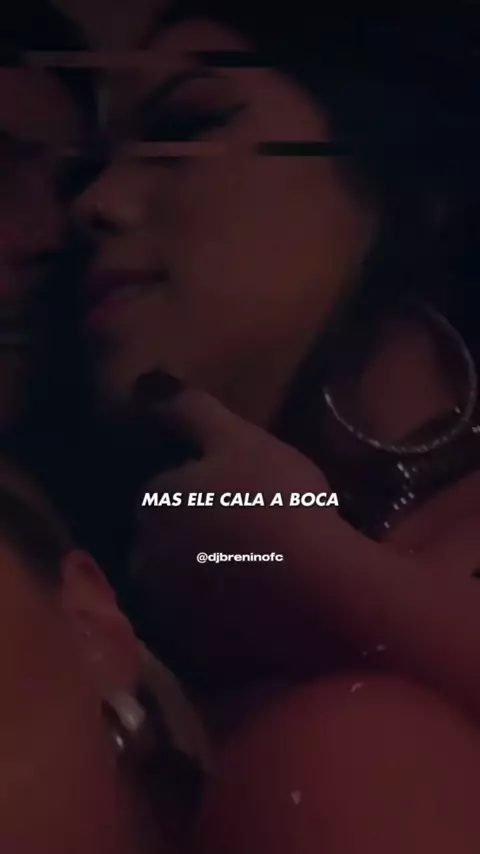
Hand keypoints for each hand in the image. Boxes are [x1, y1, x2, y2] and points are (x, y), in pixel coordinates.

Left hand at [130, 374, 340, 676]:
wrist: (320, 595)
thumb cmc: (279, 504)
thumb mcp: (241, 439)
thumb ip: (188, 409)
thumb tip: (144, 384)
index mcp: (153, 504)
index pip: (163, 490)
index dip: (201, 490)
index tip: (240, 495)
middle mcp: (145, 558)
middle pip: (165, 540)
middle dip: (193, 535)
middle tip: (249, 535)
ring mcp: (169, 612)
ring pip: (180, 584)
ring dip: (203, 577)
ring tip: (256, 574)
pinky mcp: (195, 655)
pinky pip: (201, 628)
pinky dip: (219, 619)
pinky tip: (257, 613)